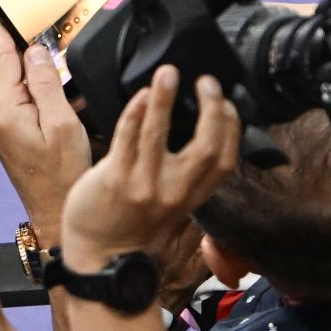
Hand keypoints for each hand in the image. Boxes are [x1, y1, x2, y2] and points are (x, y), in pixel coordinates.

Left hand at [0, 10, 91, 246]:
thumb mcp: (62, 123)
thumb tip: (36, 50)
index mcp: (2, 108)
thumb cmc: (63, 175)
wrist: (55, 212)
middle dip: (30, 48)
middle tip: (48, 23)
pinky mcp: (5, 130)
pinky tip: (62, 89)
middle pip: (10, 66)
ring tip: (63, 60)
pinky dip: (40, 89)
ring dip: (39, 71)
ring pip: (18, 82)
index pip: (0, 55)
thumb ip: (46, 82)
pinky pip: (22, 98)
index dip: (0, 25)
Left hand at [60, 66, 240, 274]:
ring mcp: (144, 187)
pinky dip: (136, 114)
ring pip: (160, 135)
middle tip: (205, 81)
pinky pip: (126, 140)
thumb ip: (185, 176)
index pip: (226, 159)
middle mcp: (174, 192)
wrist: (100, 258)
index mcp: (192, 196)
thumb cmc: (132, 225)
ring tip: (167, 73)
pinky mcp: (114, 181)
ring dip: (165, 99)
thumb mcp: (171, 205)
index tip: (223, 99)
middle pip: (207, 147)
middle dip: (211, 109)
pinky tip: (140, 95)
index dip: (230, 126)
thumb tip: (195, 135)